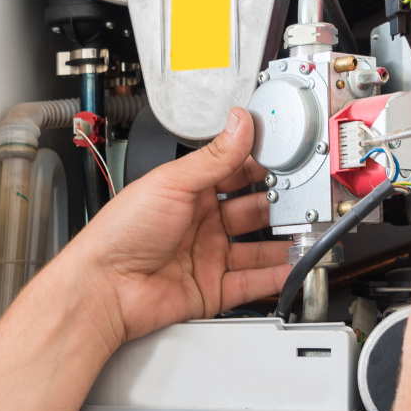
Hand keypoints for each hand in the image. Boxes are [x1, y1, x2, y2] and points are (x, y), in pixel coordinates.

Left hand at [52, 107, 292, 345]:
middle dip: (278, 205)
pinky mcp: (212, 288)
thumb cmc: (119, 233)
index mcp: (188, 191)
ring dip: (283, 242)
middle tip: (303, 198)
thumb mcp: (171, 183)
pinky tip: (293, 267)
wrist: (104, 286)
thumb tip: (239, 122)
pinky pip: (252, 282)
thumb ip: (213, 156)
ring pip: (257, 248)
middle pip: (252, 211)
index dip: (260, 167)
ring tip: (307, 233)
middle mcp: (200, 222)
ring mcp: (207, 256)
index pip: (234, 173)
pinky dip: (276, 276)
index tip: (287, 161)